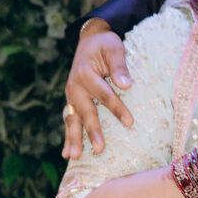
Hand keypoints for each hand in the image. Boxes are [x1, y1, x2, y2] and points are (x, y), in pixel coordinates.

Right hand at [63, 22, 132, 158]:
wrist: (89, 40)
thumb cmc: (105, 45)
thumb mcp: (114, 48)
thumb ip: (119, 66)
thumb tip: (127, 85)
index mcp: (85, 73)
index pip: (104, 94)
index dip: (117, 108)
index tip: (129, 123)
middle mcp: (74, 86)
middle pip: (86, 112)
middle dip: (93, 131)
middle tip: (100, 150)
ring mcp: (71, 95)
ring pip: (72, 119)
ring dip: (73, 139)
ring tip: (74, 157)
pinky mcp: (72, 101)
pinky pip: (69, 120)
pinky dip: (68, 137)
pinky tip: (67, 154)